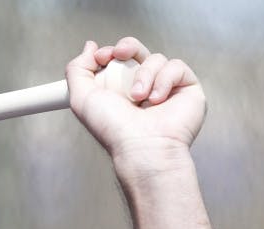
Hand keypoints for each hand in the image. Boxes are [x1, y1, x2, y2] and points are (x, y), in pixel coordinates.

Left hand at [66, 37, 205, 162]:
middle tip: (120, 55)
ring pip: (155, 58)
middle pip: (137, 51)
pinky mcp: (186, 88)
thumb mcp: (82, 98)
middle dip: (127, 47)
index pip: (116, 58)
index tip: (102, 57)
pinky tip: (156, 100)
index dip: (110, 52)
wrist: (141, 147)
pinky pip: (176, 66)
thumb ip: (78, 70)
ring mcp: (165, 88)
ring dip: (143, 75)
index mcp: (117, 91)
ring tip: (138, 97)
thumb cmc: (113, 129)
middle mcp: (141, 88)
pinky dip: (164, 80)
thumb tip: (90, 47)